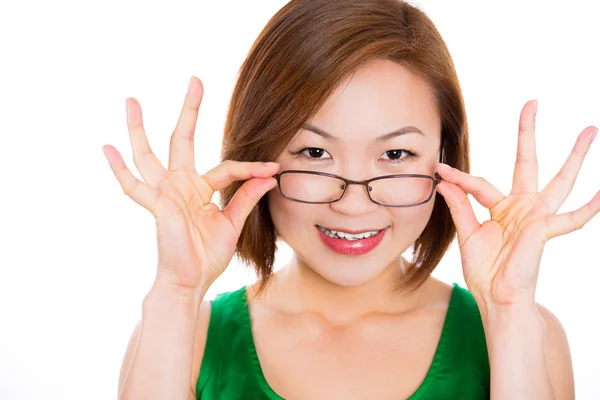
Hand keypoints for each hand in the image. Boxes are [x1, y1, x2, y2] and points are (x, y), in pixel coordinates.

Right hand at [102, 76, 279, 293]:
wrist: (190, 281)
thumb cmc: (208, 256)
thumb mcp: (232, 224)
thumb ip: (246, 199)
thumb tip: (269, 177)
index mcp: (200, 189)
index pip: (227, 168)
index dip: (250, 168)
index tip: (273, 168)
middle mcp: (181, 185)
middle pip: (181, 140)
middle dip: (189, 111)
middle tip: (195, 80)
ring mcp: (165, 193)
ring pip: (149, 155)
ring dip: (139, 128)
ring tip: (131, 100)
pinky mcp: (156, 205)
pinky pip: (134, 186)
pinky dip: (119, 168)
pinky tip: (107, 148)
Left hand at [435, 99, 598, 307]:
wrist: (497, 298)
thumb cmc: (485, 269)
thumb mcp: (467, 235)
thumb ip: (460, 207)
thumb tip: (444, 181)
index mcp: (501, 207)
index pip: (478, 183)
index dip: (459, 178)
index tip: (439, 169)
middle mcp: (521, 207)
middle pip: (526, 162)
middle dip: (527, 134)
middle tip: (532, 103)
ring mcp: (536, 217)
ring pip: (559, 180)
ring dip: (575, 156)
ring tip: (590, 130)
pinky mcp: (544, 231)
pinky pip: (572, 219)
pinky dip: (590, 208)